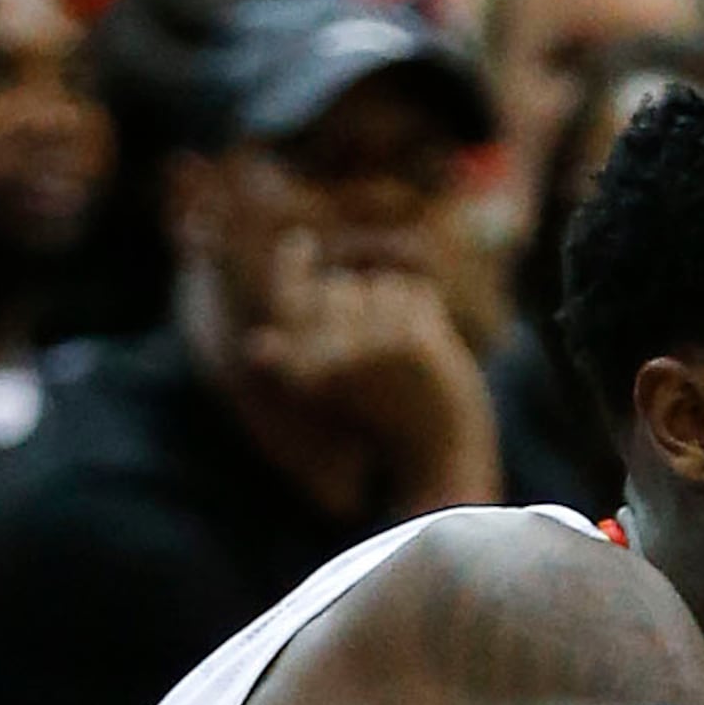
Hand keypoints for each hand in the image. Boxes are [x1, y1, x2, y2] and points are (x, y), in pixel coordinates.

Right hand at [242, 228, 496, 504]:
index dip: (289, 266)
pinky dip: (428, 315)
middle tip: (385, 357)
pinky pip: (415, 292)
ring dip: (397, 311)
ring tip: (406, 360)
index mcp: (301, 373)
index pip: (285, 300)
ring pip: (379, 284)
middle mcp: (326, 357)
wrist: (441, 464)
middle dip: (362, 307)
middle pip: (338, 287)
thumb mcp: (333, 396)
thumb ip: (301, 360)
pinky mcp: (409, 338)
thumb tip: (262, 330)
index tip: (299, 240)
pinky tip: (430, 353)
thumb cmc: (384, 429)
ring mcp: (368, 345)